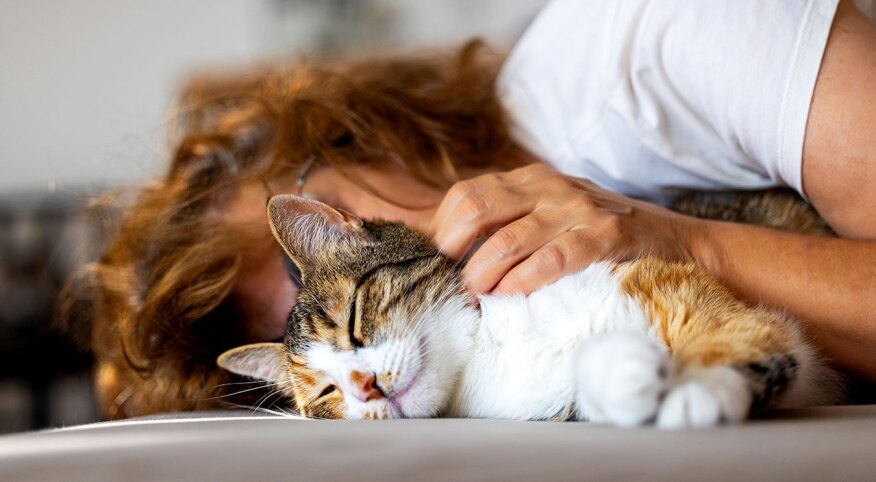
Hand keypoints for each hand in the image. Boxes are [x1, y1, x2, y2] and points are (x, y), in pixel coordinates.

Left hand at [430, 163, 701, 294]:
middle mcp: (550, 187)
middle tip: (444, 283)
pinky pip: (553, 259)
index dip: (442, 230)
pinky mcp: (607, 236)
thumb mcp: (553, 216)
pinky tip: (509, 297)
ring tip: (472, 299)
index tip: (435, 264)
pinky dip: (524, 281)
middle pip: (477, 208)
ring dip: (481, 275)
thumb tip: (452, 254)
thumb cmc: (603, 237)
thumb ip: (511, 224)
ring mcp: (578, 209)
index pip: (467, 194)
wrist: (679, 242)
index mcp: (530, 179)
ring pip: (508, 239)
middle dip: (452, 250)